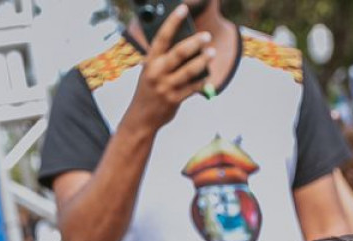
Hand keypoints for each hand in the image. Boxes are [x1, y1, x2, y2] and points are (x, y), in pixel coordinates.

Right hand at [126, 5, 213, 133]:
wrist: (141, 118)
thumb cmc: (149, 90)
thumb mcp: (150, 72)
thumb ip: (164, 60)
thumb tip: (189, 45)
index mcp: (149, 61)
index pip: (162, 37)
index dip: (173, 21)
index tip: (183, 8)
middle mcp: (156, 72)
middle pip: (179, 53)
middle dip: (194, 43)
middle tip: (206, 36)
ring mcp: (166, 87)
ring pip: (189, 70)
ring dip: (203, 60)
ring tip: (212, 52)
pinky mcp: (174, 100)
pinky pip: (193, 88)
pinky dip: (202, 81)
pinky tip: (208, 75)